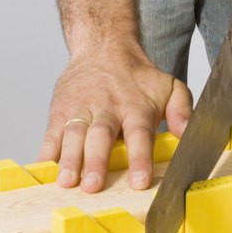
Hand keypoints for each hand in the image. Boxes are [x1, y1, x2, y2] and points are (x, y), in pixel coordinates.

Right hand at [38, 43, 192, 192]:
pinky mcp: (60, 108)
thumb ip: (182, 110)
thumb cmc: (137, 77)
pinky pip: (52, 131)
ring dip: (69, 159)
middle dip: (96, 162)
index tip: (139, 182)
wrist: (104, 47)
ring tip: (67, 181)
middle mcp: (107, 107)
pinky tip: (44, 168)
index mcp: (135, 106)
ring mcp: (81, 107)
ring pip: (74, 133)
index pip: (139, 134)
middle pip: (101, 135)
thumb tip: (187, 133)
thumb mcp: (169, 87)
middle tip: (93, 186)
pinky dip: (47, 150)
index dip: (139, 158)